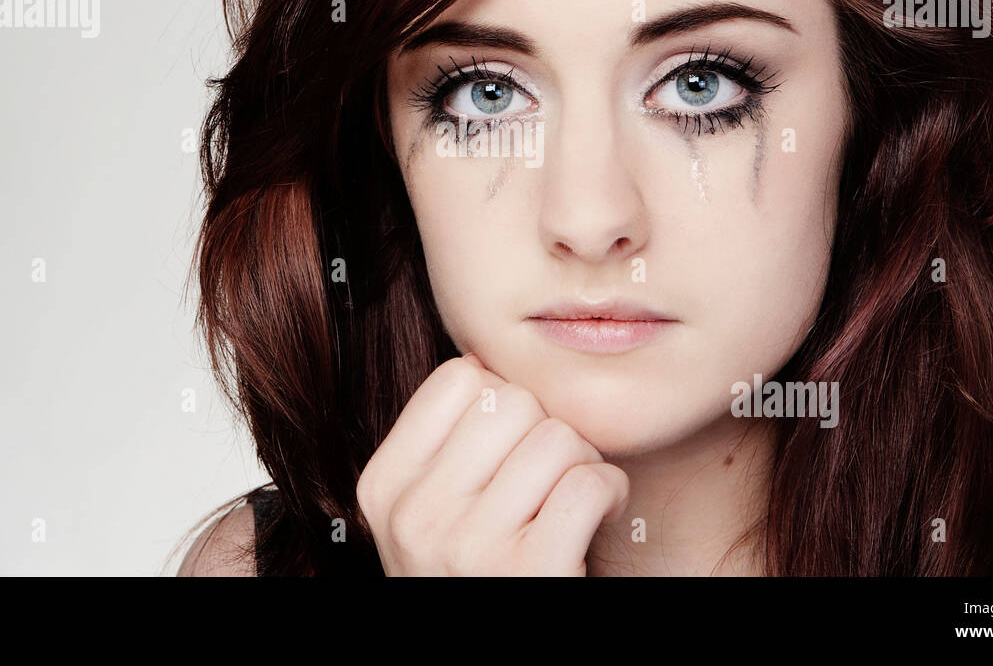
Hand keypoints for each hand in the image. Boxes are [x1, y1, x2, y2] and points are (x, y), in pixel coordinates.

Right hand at [356, 353, 629, 574]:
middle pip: (512, 402)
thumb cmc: (482, 574)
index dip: (502, 401)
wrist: (495, 655)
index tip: (511, 446)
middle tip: (548, 479)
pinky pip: (589, 482)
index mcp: (383, 488)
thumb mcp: (433, 513)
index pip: (459, 378)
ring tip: (569, 503)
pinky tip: (597, 519)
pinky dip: (610, 493)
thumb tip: (487, 357)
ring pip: (557, 438)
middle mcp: (414, 516)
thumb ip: (448, 446)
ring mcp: (467, 547)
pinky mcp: (528, 571)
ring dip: (582, 465)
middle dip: (547, 432)